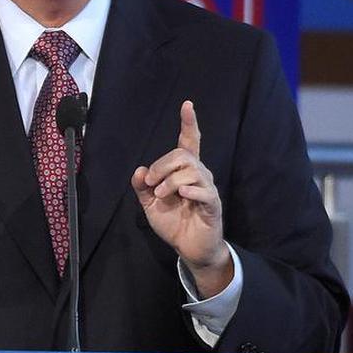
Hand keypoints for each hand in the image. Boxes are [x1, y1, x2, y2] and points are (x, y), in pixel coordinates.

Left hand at [131, 101, 230, 297]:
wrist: (189, 248)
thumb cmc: (173, 222)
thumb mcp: (150, 204)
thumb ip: (142, 187)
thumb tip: (140, 170)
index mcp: (184, 171)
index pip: (190, 141)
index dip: (189, 123)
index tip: (187, 104)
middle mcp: (198, 175)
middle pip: (183, 155)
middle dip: (162, 165)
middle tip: (151, 183)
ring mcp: (207, 189)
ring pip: (191, 170)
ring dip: (170, 181)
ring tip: (160, 195)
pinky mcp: (213, 205)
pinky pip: (204, 191)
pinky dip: (190, 190)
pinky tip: (181, 195)